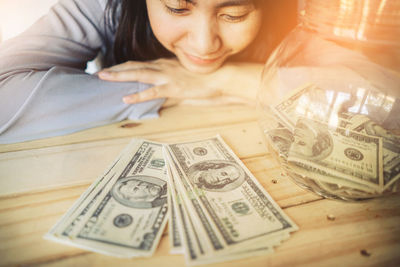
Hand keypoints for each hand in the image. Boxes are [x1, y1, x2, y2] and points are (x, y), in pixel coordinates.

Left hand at [98, 58, 262, 106]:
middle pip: (134, 66)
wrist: (222, 80)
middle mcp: (164, 68)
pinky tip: (126, 99)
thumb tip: (161, 101)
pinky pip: (152, 91)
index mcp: (166, 65)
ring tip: (104, 77)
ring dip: (120, 76)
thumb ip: (171, 91)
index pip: (141, 64)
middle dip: (116, 69)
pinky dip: (138, 96)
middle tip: (100, 72)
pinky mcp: (174, 88)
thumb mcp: (185, 84)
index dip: (125, 67)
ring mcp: (168, 77)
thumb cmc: (206, 82)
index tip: (112, 69)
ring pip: (138, 74)